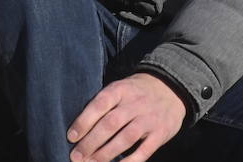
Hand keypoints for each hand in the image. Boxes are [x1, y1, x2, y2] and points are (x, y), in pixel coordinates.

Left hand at [67, 73, 186, 161]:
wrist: (171, 88)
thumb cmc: (136, 93)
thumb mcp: (120, 88)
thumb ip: (103, 104)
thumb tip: (78, 130)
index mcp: (121, 89)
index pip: (100, 104)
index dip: (84, 121)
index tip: (71, 137)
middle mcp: (136, 103)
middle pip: (111, 123)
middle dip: (91, 142)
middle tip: (76, 157)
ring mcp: (149, 118)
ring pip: (126, 138)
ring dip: (106, 154)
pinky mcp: (161, 133)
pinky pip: (144, 151)